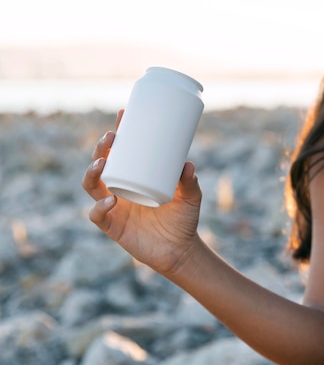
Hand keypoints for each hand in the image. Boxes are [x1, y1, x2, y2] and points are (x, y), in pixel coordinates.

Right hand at [82, 110, 202, 275]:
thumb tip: (187, 164)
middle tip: (112, 136)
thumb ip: (190, 182)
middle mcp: (120, 188)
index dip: (119, 132)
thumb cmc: (183, 219)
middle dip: (102, 147)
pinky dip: (100, 207)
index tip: (123, 114)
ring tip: (103, 162)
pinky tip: (110, 200)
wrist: (180, 250)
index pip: (122, 151)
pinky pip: (98, 215)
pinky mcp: (112, 226)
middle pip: (101, 162)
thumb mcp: (190, 197)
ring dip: (92, 171)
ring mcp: (113, 207)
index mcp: (134, 177)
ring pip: (91, 185)